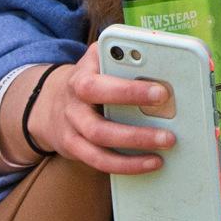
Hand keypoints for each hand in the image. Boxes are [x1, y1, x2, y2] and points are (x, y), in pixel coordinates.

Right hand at [17, 47, 177, 175]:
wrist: (49, 102)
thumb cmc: (90, 77)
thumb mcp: (101, 59)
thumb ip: (125, 56)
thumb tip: (165, 55)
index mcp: (83, 77)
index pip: (101, 85)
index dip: (129, 91)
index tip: (161, 92)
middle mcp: (74, 105)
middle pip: (100, 125)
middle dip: (136, 132)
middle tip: (170, 134)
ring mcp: (72, 130)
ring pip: (101, 147)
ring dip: (135, 151)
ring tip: (166, 146)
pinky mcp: (74, 149)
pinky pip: (99, 162)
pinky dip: (126, 166)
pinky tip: (150, 163)